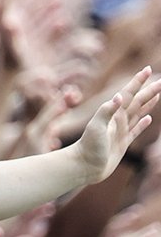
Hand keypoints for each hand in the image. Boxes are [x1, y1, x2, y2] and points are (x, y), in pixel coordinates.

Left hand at [75, 66, 159, 184]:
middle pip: (137, 101)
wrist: (84, 167)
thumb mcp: (96, 126)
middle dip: (150, 90)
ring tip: (157, 94)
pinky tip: (148, 119)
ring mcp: (120, 132)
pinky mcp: (122, 143)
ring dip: (148, 103)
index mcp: (113, 114)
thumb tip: (118, 96)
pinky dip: (142, 124)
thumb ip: (106, 111)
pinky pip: (135, 130)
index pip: (128, 93)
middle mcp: (117, 120)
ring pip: (138, 113)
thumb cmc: (88, 147)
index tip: (148, 69)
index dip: (138, 81)